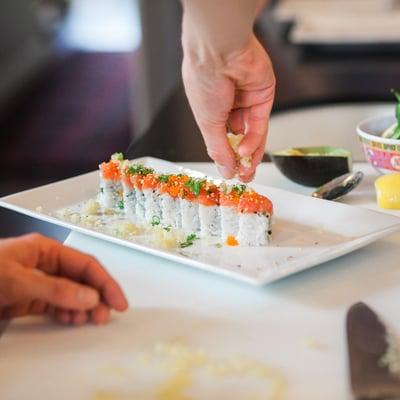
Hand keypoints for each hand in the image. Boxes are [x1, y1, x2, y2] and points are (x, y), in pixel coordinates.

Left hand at [0, 233, 127, 324]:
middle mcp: (46, 265)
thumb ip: (54, 289)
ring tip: (88, 321)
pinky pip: (56, 306)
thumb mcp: (16, 279)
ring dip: (83, 308)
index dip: (105, 282)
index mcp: (46, 250)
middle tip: (103, 317)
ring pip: (71, 294)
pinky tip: (71, 320)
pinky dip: (67, 314)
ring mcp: (38, 283)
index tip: (118, 301)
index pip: (85, 264)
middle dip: (96, 297)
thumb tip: (89, 297)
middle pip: (81, 279)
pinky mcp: (28, 300)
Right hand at [182, 33, 274, 181]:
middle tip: (243, 176)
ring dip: (250, 153)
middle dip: (241, 158)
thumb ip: (218, 149)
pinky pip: (260, 123)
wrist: (221, 52)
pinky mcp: (262, 95)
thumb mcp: (207, 123)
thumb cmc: (205, 79)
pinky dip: (255, 139)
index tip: (230, 173)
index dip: (226, 156)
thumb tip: (225, 170)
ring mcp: (246, 100)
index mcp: (211, 109)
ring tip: (247, 169)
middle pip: (239, 137)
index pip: (221, 137)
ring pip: (251, 133)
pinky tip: (246, 150)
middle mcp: (229, 105)